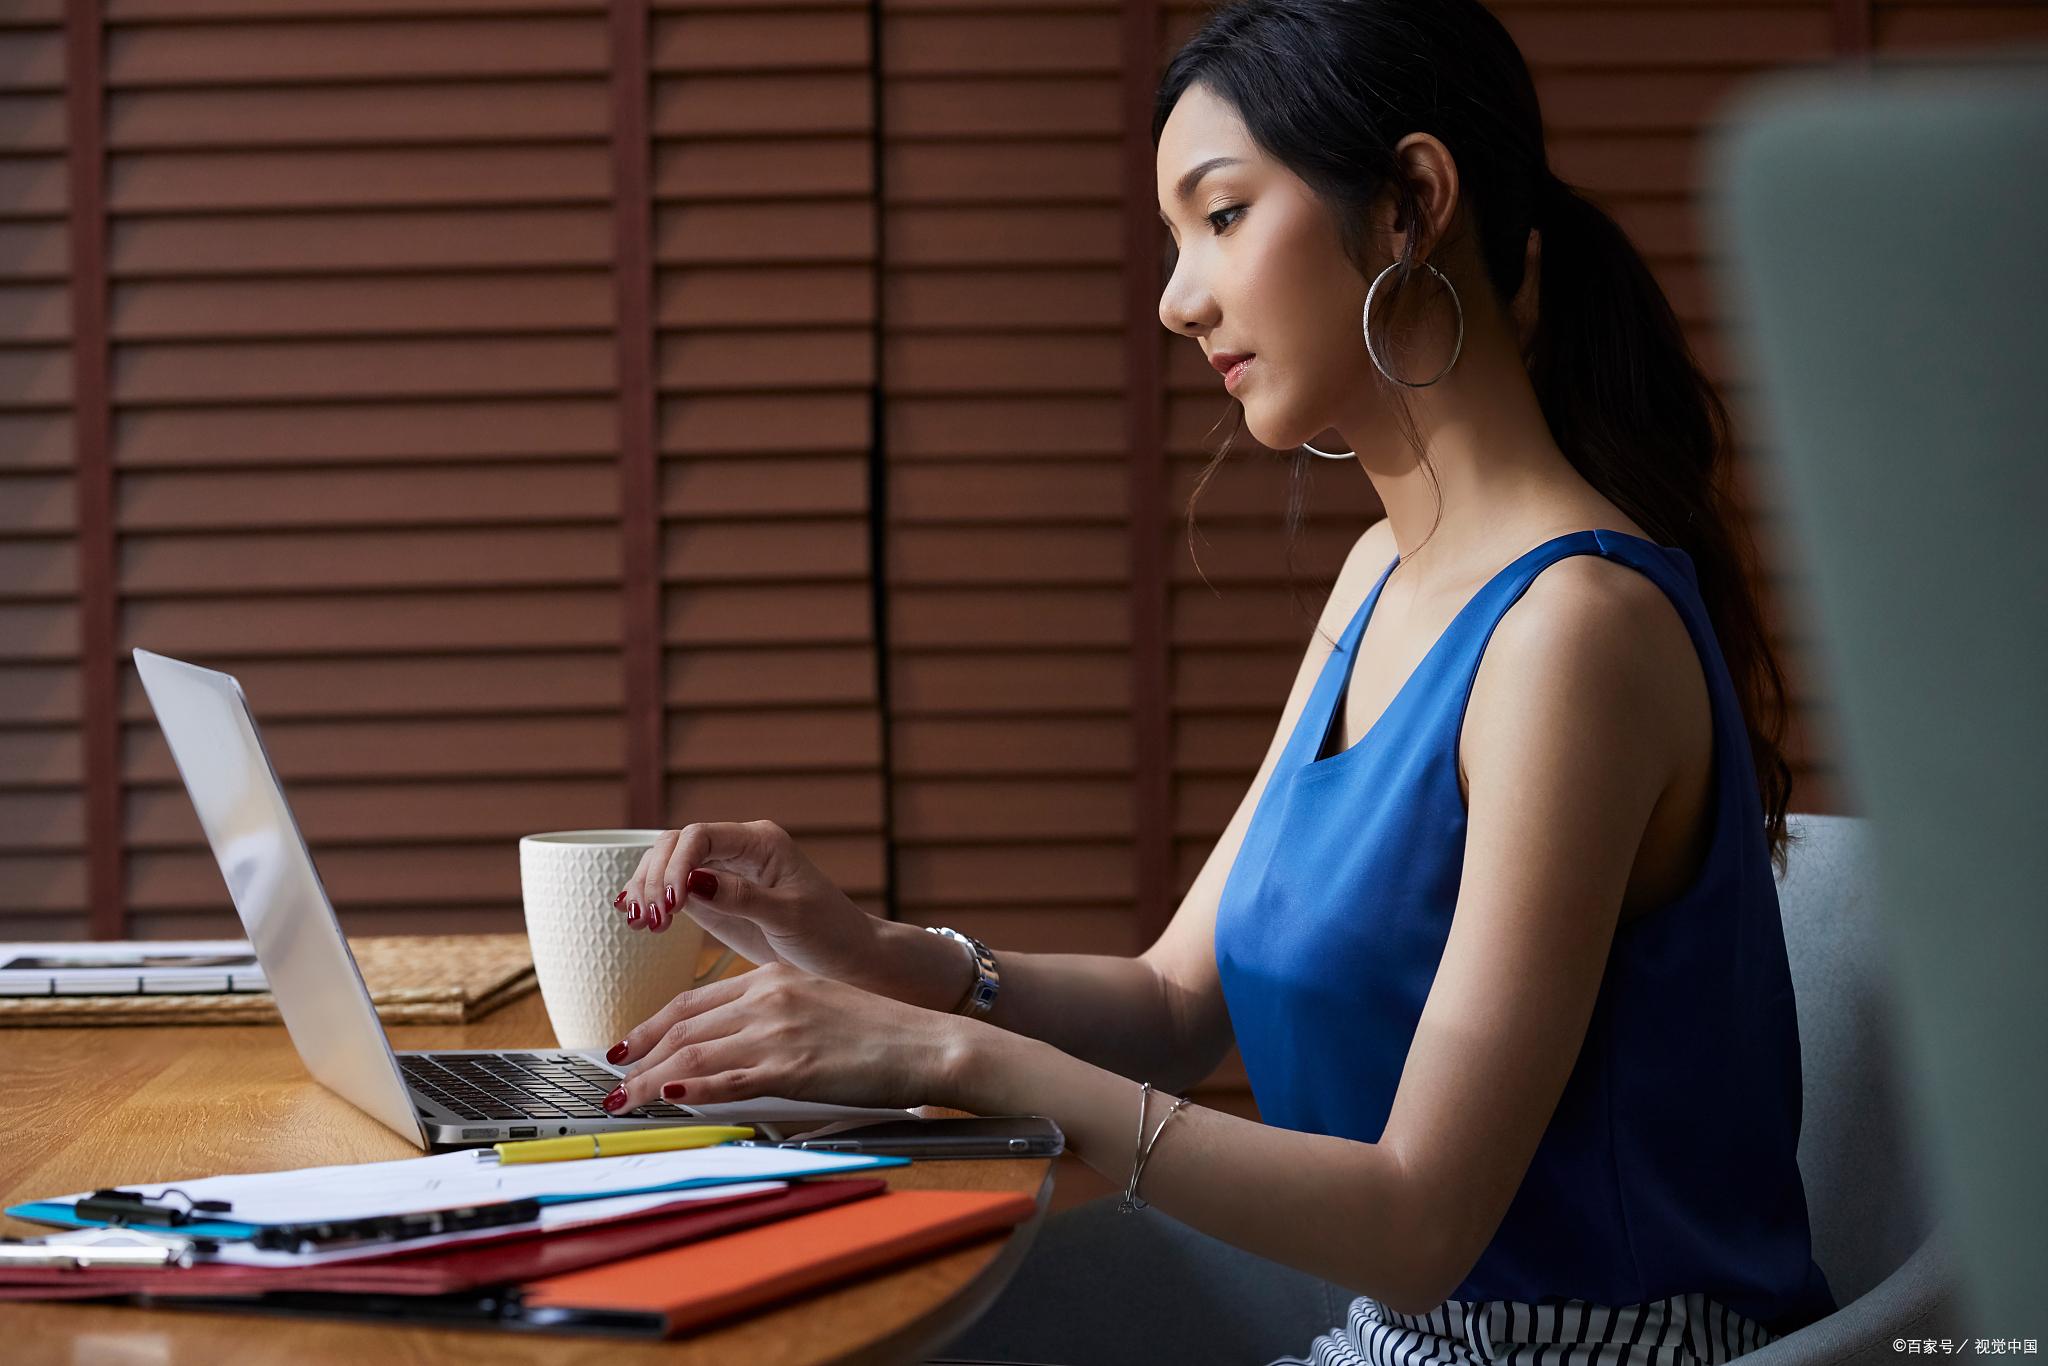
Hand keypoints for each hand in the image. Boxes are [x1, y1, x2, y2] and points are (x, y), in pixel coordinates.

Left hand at [605, 961, 966, 1113]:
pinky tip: (664, 1100)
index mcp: (774, 977)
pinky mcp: (792, 1067)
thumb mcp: (817, 1005)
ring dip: (648, 1081)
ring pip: (693, 1054)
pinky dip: (688, 1090)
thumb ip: (772, 1019)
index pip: (693, 1001)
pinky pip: (725, 1080)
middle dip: (638, 1056)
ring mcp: (778, 1031)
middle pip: (683, 1027)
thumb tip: (730, 1052)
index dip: (652, 1026)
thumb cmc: (881, 1032)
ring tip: (622, 1101)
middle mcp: (769, 997)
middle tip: (610, 1080)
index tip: (627, 1047)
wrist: (927, 1042)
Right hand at [612, 820, 883, 988]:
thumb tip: (692, 882)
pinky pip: (674, 889)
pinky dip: (653, 901)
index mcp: (760, 842)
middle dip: (655, 877)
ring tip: (640, 921)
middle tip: (649, 917)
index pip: (701, 836)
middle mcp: (737, 849)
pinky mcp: (714, 898)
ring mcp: (723, 872)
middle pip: (675, 844)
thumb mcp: (790, 917)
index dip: (676, 864)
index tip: (671, 903)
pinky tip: (640, 920)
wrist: (846, 958)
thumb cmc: (830, 933)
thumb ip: (742, 898)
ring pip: (667, 864)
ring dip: (647, 887)